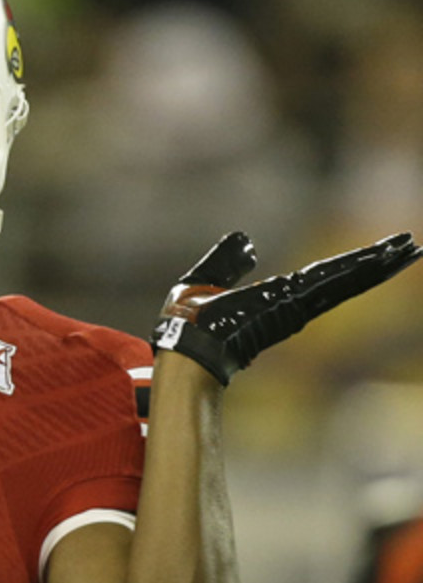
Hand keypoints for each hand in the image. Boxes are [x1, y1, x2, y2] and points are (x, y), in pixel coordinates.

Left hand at [151, 231, 421, 384]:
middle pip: (340, 279)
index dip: (345, 266)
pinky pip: (333, 287)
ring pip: (344, 281)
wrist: (182, 342)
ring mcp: (296, 308)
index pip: (317, 279)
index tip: (373, 253)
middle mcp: (291, 306)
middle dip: (375, 262)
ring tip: (411, 249)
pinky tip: (386, 262)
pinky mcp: (295, 306)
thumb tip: (245, 240)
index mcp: (273, 300)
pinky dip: (359, 274)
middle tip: (410, 246)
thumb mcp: (204, 279)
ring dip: (378, 265)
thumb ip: (226, 261)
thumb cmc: (185, 321)